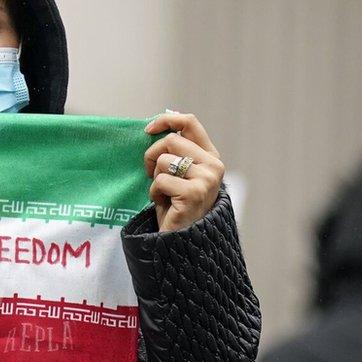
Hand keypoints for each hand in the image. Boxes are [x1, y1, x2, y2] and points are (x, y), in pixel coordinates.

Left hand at [143, 112, 224, 231]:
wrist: (182, 240)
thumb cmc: (175, 205)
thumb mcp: (178, 173)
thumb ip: (175, 151)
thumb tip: (160, 121)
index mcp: (210, 156)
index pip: (190, 122)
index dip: (166, 120)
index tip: (148, 129)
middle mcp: (213, 166)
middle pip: (171, 140)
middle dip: (152, 156)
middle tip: (152, 175)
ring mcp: (206, 180)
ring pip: (163, 160)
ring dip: (154, 178)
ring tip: (163, 193)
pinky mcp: (193, 193)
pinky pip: (160, 180)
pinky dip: (154, 193)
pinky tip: (165, 204)